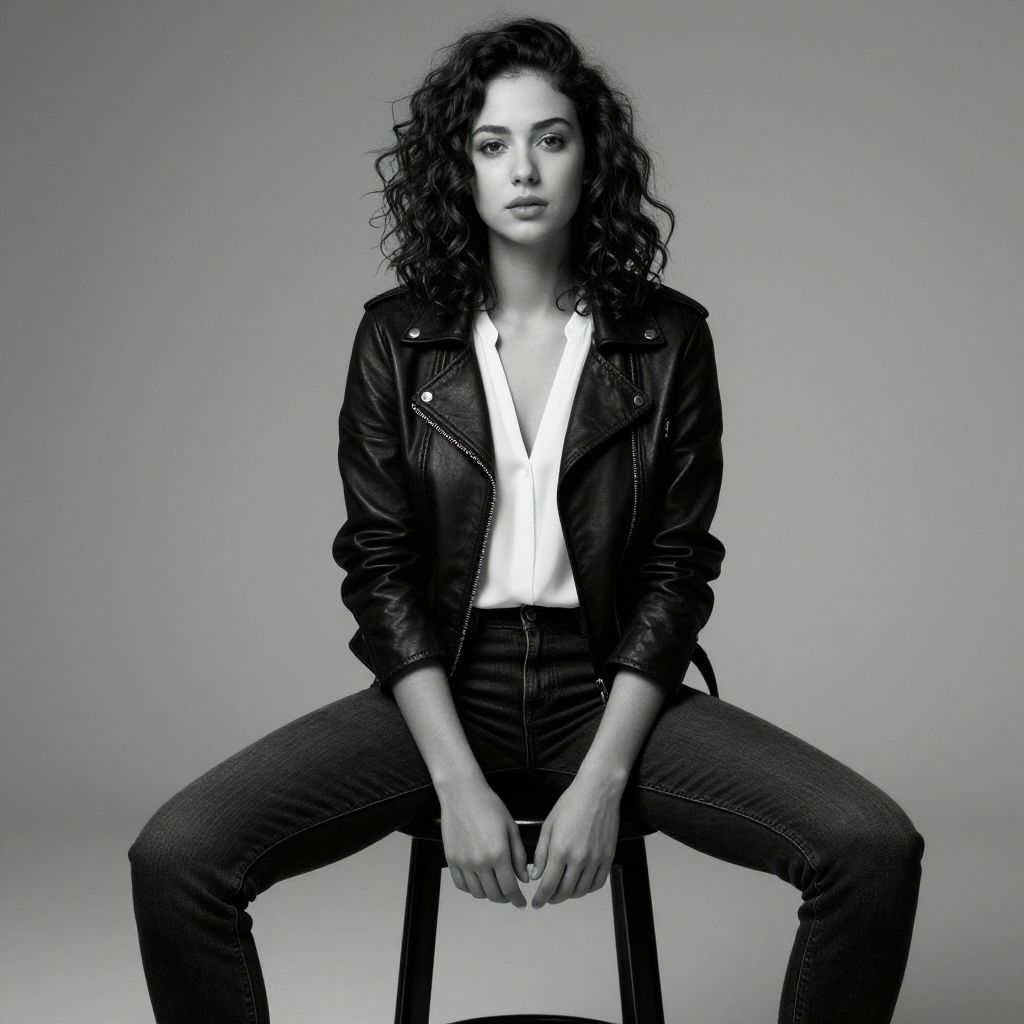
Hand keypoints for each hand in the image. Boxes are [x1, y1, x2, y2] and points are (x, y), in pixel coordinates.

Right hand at [438, 777, 529, 906]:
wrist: (462, 794)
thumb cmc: (489, 806)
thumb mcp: (511, 828)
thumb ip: (519, 855)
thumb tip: (524, 878)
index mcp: (498, 854)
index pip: (510, 888)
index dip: (517, 899)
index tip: (521, 903)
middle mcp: (480, 862)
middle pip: (494, 894)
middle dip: (505, 898)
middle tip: (510, 895)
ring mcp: (464, 862)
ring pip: (477, 893)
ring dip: (489, 894)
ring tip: (495, 887)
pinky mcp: (451, 859)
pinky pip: (461, 884)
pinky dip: (471, 888)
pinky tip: (478, 882)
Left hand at [530, 773, 620, 907]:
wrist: (598, 792)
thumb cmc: (571, 803)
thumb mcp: (548, 826)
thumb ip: (541, 853)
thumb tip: (536, 875)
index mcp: (560, 850)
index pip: (548, 885)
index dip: (541, 898)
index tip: (536, 904)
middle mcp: (579, 858)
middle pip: (564, 892)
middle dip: (553, 899)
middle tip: (548, 898)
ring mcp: (596, 859)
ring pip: (581, 890)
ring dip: (570, 895)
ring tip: (562, 892)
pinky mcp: (608, 857)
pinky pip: (598, 883)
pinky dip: (588, 889)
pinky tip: (581, 885)